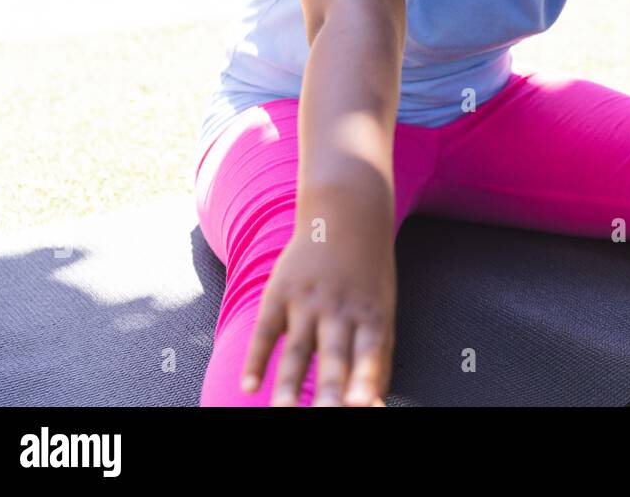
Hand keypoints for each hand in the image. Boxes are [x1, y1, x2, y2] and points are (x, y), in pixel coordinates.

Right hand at [241, 219, 396, 406]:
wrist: (348, 215)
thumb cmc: (368, 279)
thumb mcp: (382, 312)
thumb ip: (377, 362)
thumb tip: (373, 406)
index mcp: (372, 316)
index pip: (370, 353)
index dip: (366, 378)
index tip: (361, 404)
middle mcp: (341, 310)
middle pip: (334, 354)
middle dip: (328, 389)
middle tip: (326, 414)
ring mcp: (308, 301)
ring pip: (297, 348)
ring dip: (288, 382)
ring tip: (281, 410)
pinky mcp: (279, 293)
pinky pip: (265, 331)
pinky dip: (255, 359)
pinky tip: (247, 386)